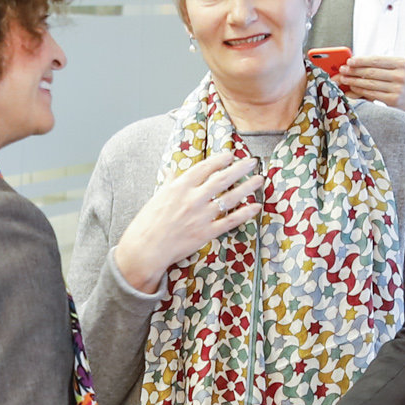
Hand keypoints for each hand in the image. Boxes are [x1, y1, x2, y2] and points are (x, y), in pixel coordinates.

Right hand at [113, 148, 260, 290]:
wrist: (146, 249)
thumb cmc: (148, 223)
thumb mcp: (157, 197)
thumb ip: (169, 183)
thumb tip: (170, 170)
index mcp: (179, 187)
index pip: (204, 168)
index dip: (219, 160)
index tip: (230, 155)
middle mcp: (193, 198)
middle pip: (221, 179)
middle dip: (239, 168)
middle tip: (252, 161)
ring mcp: (201, 216)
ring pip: (229, 198)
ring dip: (247, 187)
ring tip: (259, 180)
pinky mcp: (206, 232)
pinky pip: (230, 221)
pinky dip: (244, 213)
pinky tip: (255, 207)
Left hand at [339, 54, 404, 114]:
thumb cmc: (404, 80)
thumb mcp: (397, 67)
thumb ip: (380, 66)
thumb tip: (356, 65)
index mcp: (400, 63)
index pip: (376, 60)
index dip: (361, 60)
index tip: (350, 61)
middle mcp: (400, 75)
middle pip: (371, 72)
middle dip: (354, 71)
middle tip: (343, 70)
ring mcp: (397, 89)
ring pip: (370, 84)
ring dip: (355, 82)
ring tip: (345, 79)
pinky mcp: (393, 101)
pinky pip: (372, 94)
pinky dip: (361, 91)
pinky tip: (354, 89)